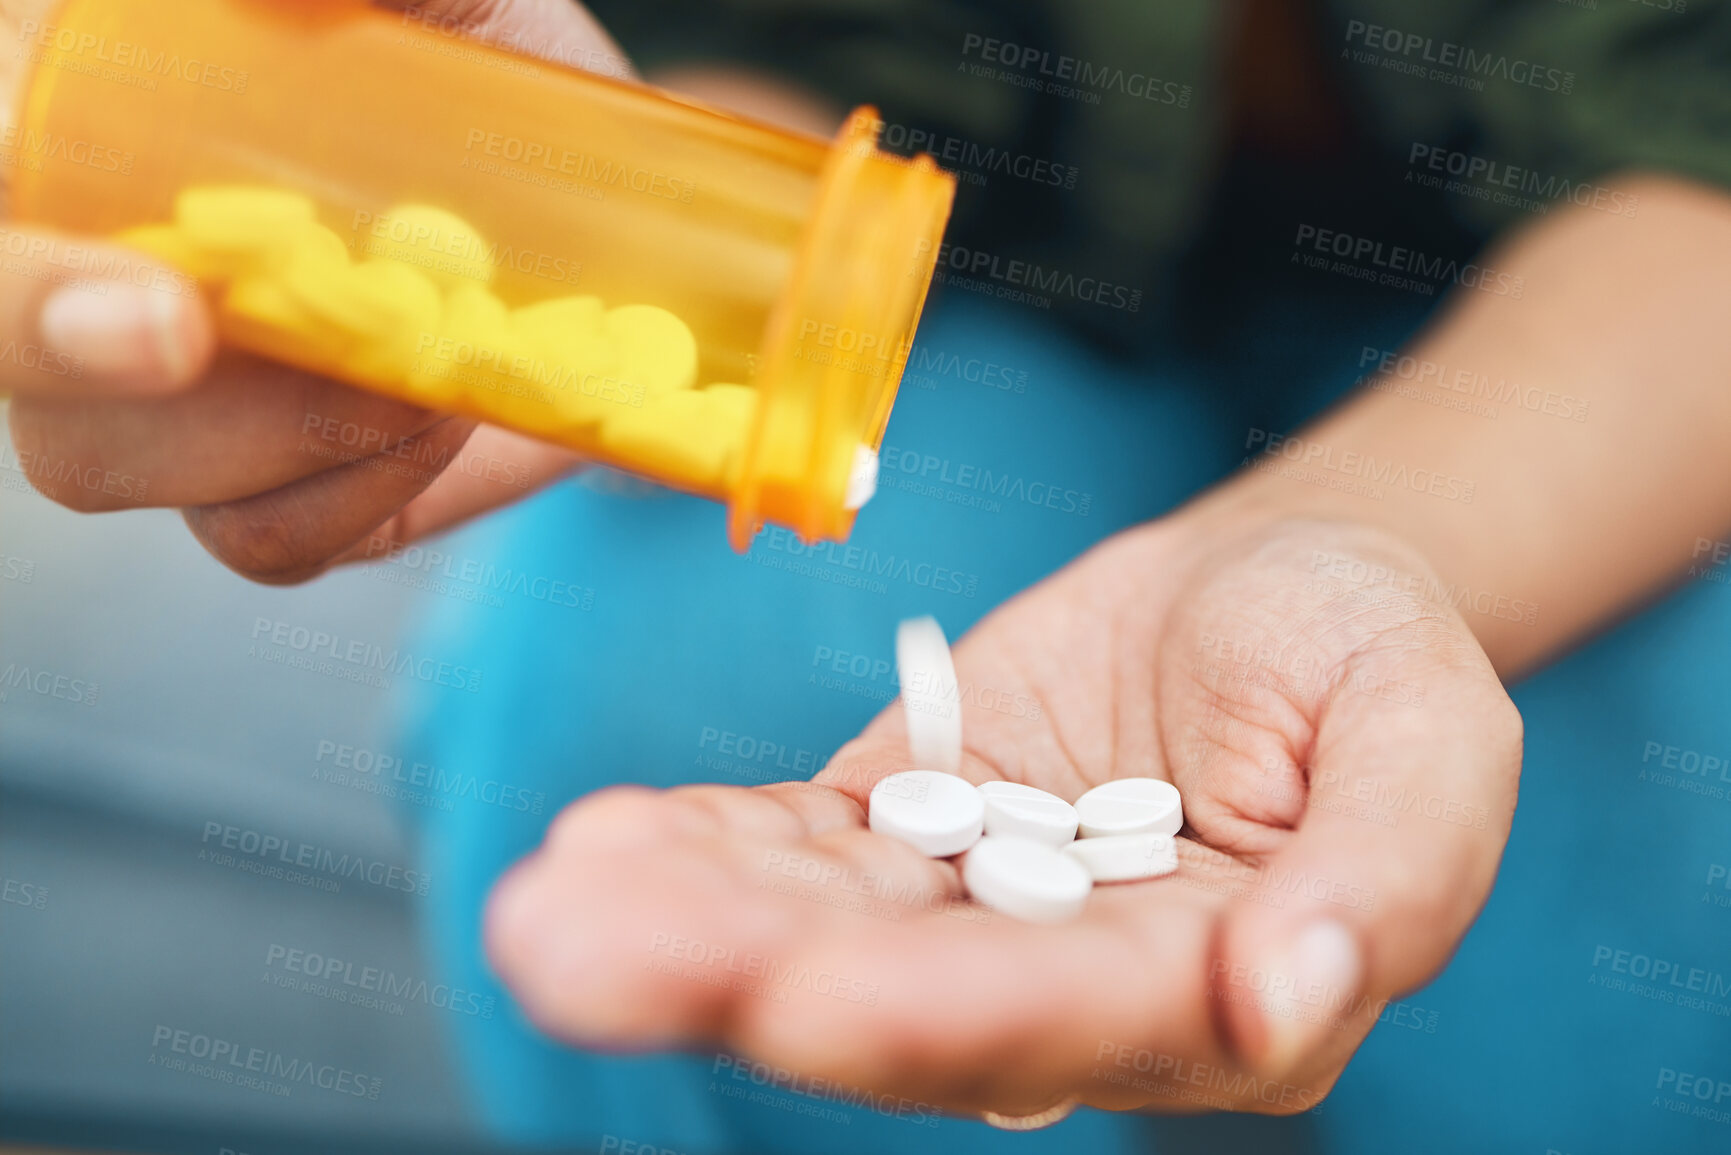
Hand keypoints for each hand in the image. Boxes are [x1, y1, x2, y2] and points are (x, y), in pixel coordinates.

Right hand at [0, 0, 627, 582]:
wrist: (589, 214)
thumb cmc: (475, 77)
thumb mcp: (435, 0)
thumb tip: (295, 3)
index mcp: (80, 131)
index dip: (33, 281)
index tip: (169, 314)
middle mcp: (92, 271)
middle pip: (28, 369)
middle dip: (164, 380)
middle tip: (359, 351)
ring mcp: (167, 403)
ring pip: (124, 467)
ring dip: (306, 431)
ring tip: (445, 353)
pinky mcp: (263, 495)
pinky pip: (263, 539)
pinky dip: (366, 489)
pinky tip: (446, 417)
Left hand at [484, 506, 1520, 1119]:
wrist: (1275, 591)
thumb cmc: (1372, 657)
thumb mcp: (1429, 736)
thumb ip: (1387, 876)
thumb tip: (1289, 1002)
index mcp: (1213, 995)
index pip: (1072, 1020)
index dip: (947, 1017)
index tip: (808, 1005)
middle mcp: (1068, 986)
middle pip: (903, 1002)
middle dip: (745, 984)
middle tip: (582, 966)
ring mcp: (970, 910)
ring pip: (818, 931)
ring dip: (680, 925)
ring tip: (546, 917)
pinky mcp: (902, 825)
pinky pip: (793, 847)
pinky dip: (700, 848)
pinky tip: (596, 848)